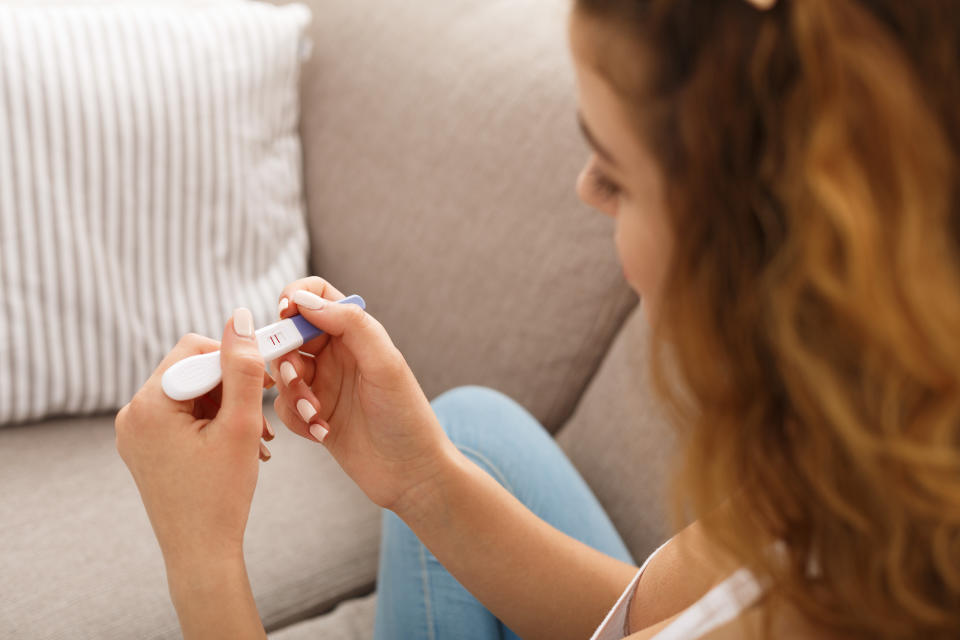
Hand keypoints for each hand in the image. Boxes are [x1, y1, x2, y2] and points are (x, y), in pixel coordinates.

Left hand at [115, 309, 271, 570]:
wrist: (200, 554)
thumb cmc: (221, 495)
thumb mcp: (239, 425)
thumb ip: (242, 367)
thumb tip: (238, 316)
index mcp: (148, 405)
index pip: (195, 350)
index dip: (235, 361)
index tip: (266, 380)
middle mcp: (132, 415)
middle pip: (192, 371)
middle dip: (232, 389)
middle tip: (261, 420)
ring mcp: (136, 433)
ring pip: (192, 394)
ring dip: (227, 408)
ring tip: (254, 439)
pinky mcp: (146, 448)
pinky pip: (183, 416)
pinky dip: (213, 423)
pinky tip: (237, 446)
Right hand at [270, 277, 455, 512]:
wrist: (411, 474)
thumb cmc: (406, 417)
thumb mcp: (384, 364)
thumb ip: (350, 326)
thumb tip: (305, 300)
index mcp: (356, 334)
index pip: (316, 295)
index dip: (294, 298)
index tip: (284, 315)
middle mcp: (338, 354)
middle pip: (289, 335)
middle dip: (286, 355)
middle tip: (299, 378)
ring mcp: (325, 385)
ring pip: (282, 372)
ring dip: (293, 393)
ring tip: (317, 414)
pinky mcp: (315, 415)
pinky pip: (284, 406)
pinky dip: (297, 418)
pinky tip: (322, 432)